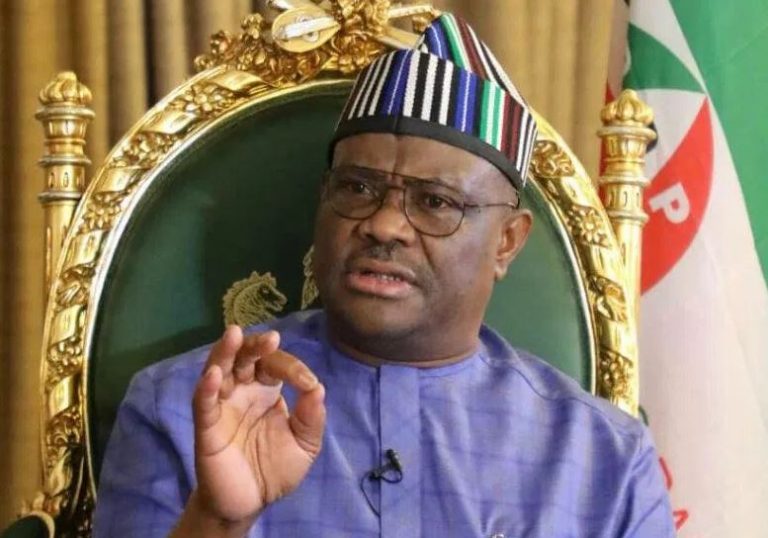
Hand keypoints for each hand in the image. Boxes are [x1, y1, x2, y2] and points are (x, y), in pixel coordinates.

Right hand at [191, 326, 325, 524]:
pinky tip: (214, 375)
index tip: (308, 383)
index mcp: (267, 390)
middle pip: (244, 357)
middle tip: (271, 339)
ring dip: (225, 352)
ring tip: (233, 334)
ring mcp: (223, 406)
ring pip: (218, 370)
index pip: (276, 365)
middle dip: (256, 345)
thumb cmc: (276, 468)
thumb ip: (312, 418)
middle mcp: (243, 391)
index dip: (292, 367)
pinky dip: (206, 387)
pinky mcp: (207, 427)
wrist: (251, 503)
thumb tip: (318, 388)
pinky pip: (203, 403)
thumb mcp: (305, 445)